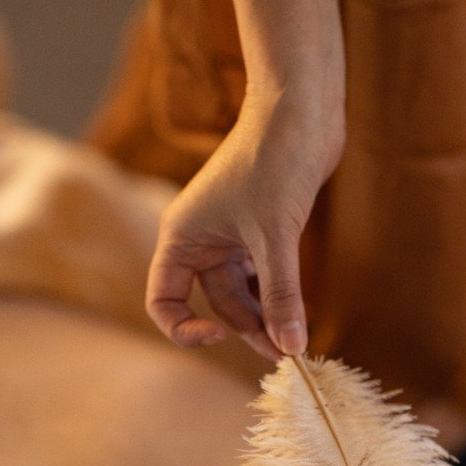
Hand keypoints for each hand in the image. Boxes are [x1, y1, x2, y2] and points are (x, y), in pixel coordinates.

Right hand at [146, 85, 343, 359]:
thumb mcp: (276, 237)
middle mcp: (201, 238)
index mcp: (182, 237)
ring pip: (242, 291)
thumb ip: (281, 295)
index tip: (221, 337)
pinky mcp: (261, 228)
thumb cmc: (275, 162)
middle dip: (247, 328)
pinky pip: (263, 274)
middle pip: (214, 302)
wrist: (301, 111)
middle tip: (286, 354)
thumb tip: (291, 348)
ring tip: (295, 342)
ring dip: (266, 315)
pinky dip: (279, 293)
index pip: (163, 301)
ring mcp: (231, 234)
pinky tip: (301, 311)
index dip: (184, 329)